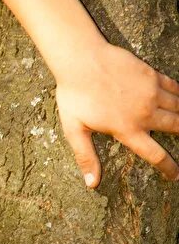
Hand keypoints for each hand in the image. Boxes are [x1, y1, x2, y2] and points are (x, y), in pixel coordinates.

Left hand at [54, 41, 178, 186]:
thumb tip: (91, 184)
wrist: (81, 60)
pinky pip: (174, 87)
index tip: (176, 175)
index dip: (169, 168)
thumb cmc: (74, 95)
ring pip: (178, 108)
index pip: (156, 155)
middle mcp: (144, 113)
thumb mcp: (74, 129)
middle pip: (176, 128)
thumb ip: (86, 157)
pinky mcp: (152, 75)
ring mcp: (151, 93)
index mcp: (128, 130)